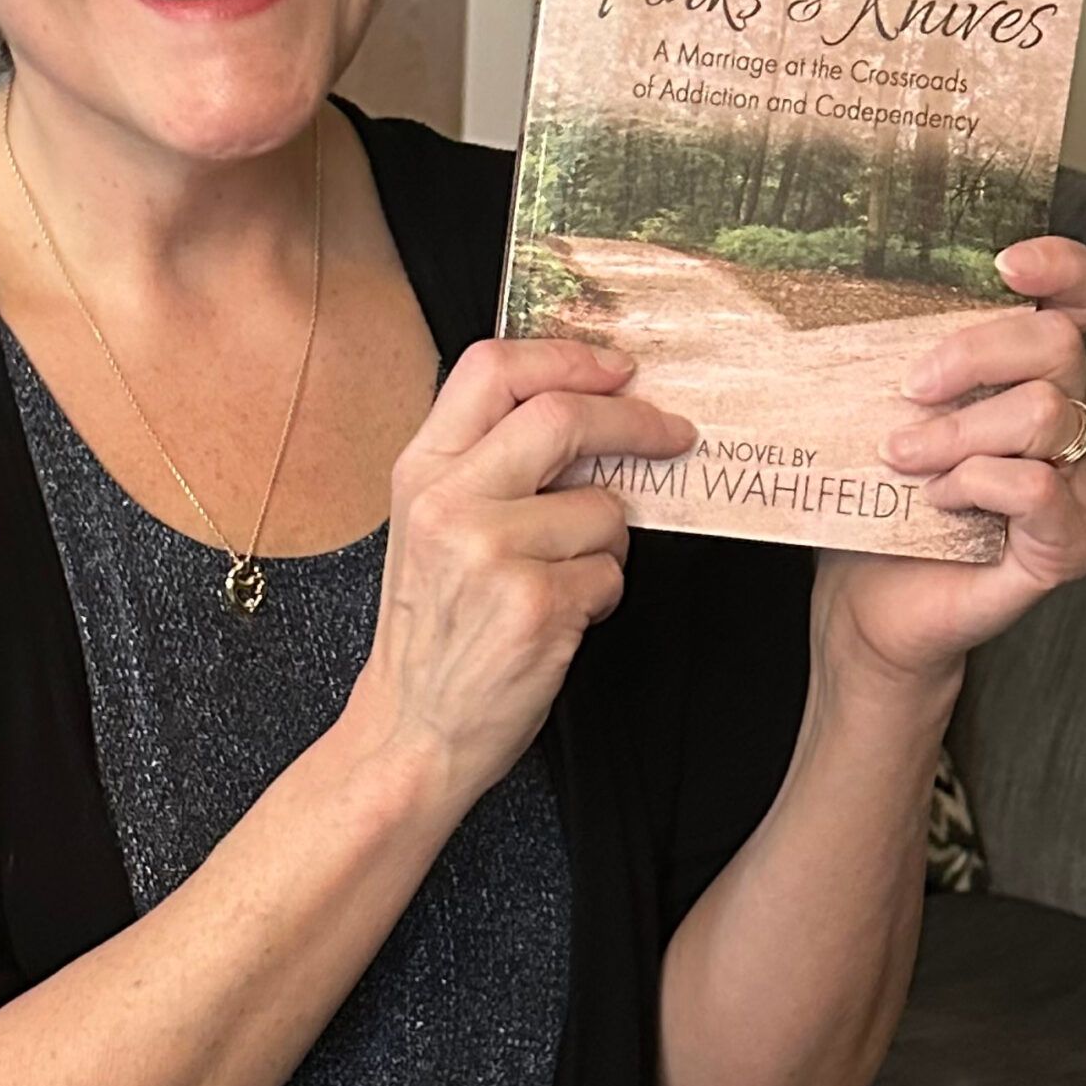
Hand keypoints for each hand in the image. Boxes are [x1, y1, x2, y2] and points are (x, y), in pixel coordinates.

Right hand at [350, 338, 693, 808]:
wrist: (411, 728)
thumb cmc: (433, 627)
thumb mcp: (430, 522)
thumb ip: (487, 460)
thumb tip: (586, 404)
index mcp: (421, 469)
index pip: (492, 368)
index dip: (567, 357)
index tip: (618, 369)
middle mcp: (448, 502)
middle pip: (562, 417)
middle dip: (635, 422)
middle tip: (674, 434)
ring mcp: (489, 553)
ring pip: (603, 509)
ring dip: (609, 543)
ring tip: (567, 577)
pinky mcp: (534, 606)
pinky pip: (609, 573)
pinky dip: (603, 593)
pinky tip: (563, 615)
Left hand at [816, 236, 1085, 694]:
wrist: (868, 604)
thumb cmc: (877, 503)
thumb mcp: (877, 413)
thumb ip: (893, 354)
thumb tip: (835, 284)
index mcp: (1030, 379)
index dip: (1066, 267)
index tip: (1005, 265)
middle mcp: (1071, 425)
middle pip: (1060, 346)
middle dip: (973, 355)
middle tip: (909, 390)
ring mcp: (1079, 486)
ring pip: (1047, 416)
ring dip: (958, 431)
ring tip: (903, 458)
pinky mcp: (1067, 544)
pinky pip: (1041, 489)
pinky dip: (980, 484)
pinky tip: (941, 500)